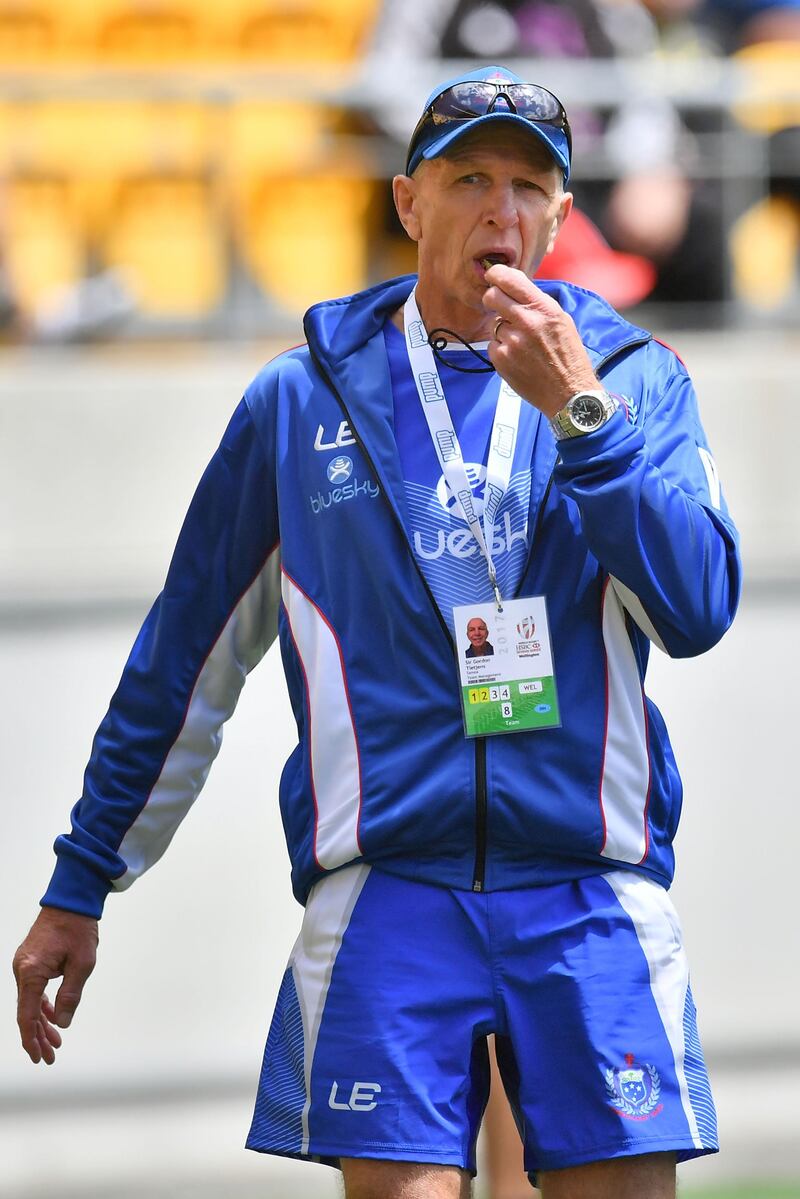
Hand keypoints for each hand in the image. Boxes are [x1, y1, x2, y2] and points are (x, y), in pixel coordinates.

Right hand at [13, 907, 98, 1063]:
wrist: (71, 900)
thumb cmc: (78, 929)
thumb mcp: (82, 964)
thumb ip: (70, 995)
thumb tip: (62, 1023)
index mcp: (31, 971)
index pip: (27, 1015)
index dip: (32, 1039)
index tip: (38, 1057)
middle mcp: (22, 969)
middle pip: (26, 1012)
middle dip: (37, 1036)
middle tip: (50, 1057)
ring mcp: (24, 964)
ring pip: (29, 1002)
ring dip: (41, 1022)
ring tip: (55, 1042)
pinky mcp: (31, 961)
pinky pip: (33, 989)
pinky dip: (41, 1005)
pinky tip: (51, 1017)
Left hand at [483, 264, 600, 417]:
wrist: (569, 393)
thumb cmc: (568, 357)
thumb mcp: (562, 321)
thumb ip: (538, 304)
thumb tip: (515, 289)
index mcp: (544, 308)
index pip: (510, 279)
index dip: (497, 274)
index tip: (493, 275)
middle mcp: (527, 322)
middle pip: (492, 296)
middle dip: (493, 299)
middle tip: (501, 307)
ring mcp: (512, 341)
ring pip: (494, 323)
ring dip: (503, 329)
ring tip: (523, 344)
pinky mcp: (502, 359)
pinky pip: (493, 344)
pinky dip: (502, 349)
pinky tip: (518, 358)